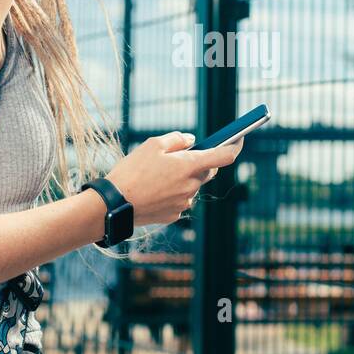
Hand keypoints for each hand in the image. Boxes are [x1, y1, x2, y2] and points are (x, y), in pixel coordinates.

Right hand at [103, 131, 243, 225]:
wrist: (115, 204)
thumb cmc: (132, 171)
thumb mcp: (152, 145)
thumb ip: (177, 139)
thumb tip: (191, 141)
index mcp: (190, 166)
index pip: (225, 156)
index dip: (235, 145)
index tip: (238, 139)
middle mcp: (192, 186)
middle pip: (207, 171)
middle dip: (199, 162)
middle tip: (180, 156)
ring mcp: (184, 202)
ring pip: (192, 186)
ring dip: (183, 178)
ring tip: (157, 175)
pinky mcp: (175, 215)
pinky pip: (181, 199)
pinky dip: (173, 192)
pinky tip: (154, 190)